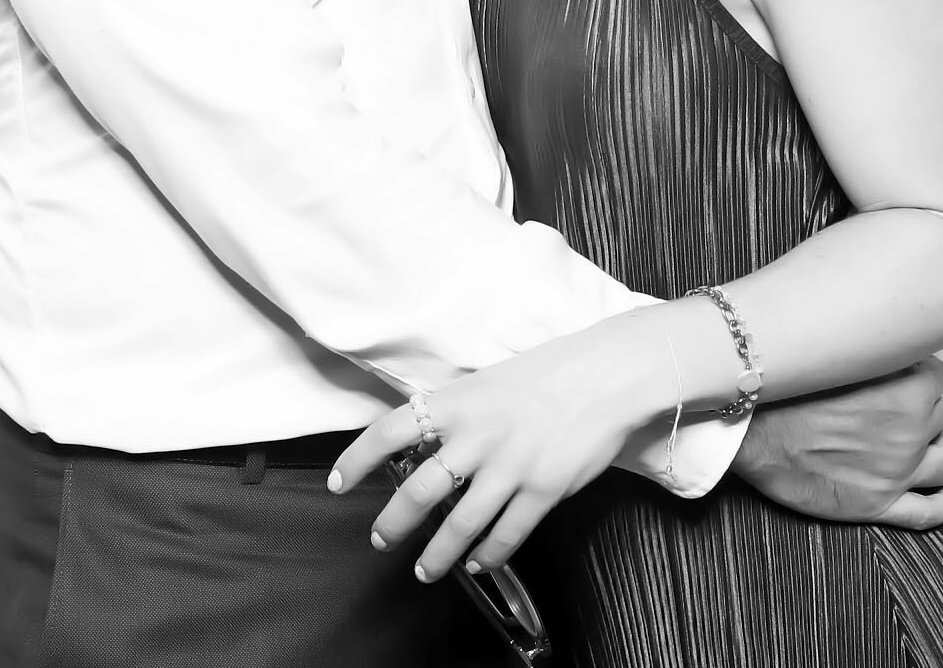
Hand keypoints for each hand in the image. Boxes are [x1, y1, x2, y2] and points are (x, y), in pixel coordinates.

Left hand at [328, 319, 657, 583]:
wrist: (605, 375)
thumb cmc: (548, 373)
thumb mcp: (488, 381)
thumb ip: (457, 413)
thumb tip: (427, 439)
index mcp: (457, 403)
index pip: (390, 431)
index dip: (357, 459)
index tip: (338, 482)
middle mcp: (476, 438)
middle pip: (418, 491)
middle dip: (393, 523)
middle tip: (380, 539)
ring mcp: (509, 467)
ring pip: (460, 525)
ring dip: (436, 554)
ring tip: (424, 570)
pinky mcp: (541, 490)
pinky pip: (507, 534)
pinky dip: (488, 554)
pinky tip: (477, 563)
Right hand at [733, 357, 942, 528]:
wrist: (748, 429)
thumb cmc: (785, 388)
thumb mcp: (838, 351)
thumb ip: (875, 349)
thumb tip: (890, 342)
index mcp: (907, 390)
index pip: (936, 376)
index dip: (918, 373)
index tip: (903, 373)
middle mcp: (910, 432)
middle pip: (939, 413)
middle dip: (924, 407)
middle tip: (896, 401)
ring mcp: (897, 472)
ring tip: (934, 442)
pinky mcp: (878, 504)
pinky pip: (927, 513)